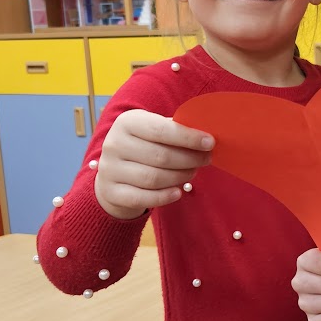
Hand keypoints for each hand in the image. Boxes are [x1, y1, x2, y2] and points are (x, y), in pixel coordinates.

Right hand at [93, 109, 213, 219]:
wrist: (113, 171)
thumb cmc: (143, 146)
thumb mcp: (153, 130)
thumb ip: (174, 130)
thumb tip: (205, 136)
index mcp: (127, 122)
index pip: (161, 130)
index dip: (188, 137)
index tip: (210, 142)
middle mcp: (114, 144)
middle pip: (160, 156)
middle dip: (189, 159)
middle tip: (206, 159)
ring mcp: (110, 170)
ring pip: (154, 178)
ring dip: (180, 177)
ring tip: (192, 172)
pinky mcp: (111, 192)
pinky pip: (143, 198)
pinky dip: (164, 197)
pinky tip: (178, 192)